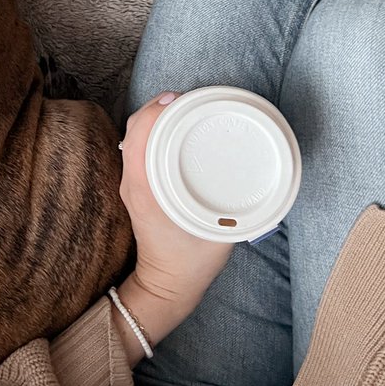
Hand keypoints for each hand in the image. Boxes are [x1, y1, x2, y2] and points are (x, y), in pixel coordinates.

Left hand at [112, 93, 232, 364]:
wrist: (165, 288)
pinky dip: (153, 134)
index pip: (139, 136)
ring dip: (155, 119)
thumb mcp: (218, 232)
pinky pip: (138, 150)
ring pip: (135, 138)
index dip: (155, 111)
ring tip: (183, 108)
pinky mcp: (137, 189)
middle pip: (135, 130)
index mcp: (145, 189)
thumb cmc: (191, 262)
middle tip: (188, 98)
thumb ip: (234, 203)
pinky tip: (174, 131)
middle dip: (158, 108)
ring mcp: (131, 185)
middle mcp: (133, 183)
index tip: (178, 97)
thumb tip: (253, 169)